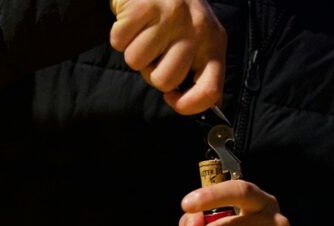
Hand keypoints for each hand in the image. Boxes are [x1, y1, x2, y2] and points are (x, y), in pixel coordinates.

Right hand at [109, 0, 225, 114]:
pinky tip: (132, 22)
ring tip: (144, 33)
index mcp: (213, 42)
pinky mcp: (143, 6)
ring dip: (133, 51)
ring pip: (137, 62)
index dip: (187, 105)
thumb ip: (203, 74)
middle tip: (154, 51)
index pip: (209, 90)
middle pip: (164, 81)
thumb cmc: (175, 17)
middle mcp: (196, 28)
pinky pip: (120, 42)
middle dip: (151, 71)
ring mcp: (170, 15)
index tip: (172, 98)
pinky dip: (120, 35)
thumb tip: (210, 107)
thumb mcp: (198, 42)